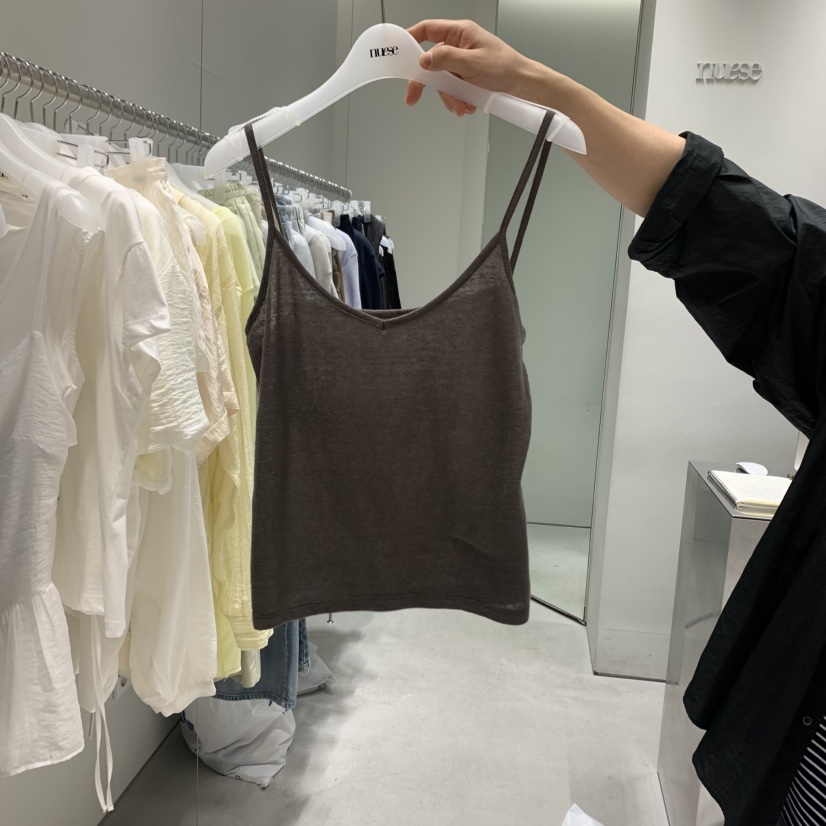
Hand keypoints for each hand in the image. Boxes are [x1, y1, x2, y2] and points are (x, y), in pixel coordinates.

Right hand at [405, 19, 532, 116]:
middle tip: (414, 96)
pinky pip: (452, 88)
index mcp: (460, 32)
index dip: (411, 40)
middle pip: (432, 61)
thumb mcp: (472, 63)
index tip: (399, 54)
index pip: (427, 30)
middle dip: (428, 82)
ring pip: (442, 79)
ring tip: (461, 106)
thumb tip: (424, 60)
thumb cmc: (505, 67)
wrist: (522, 84)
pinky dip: (456, 99)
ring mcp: (462, 61)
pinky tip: (465, 105)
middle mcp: (459, 44)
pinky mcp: (466, 76)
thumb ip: (446, 60)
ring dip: (449, 96)